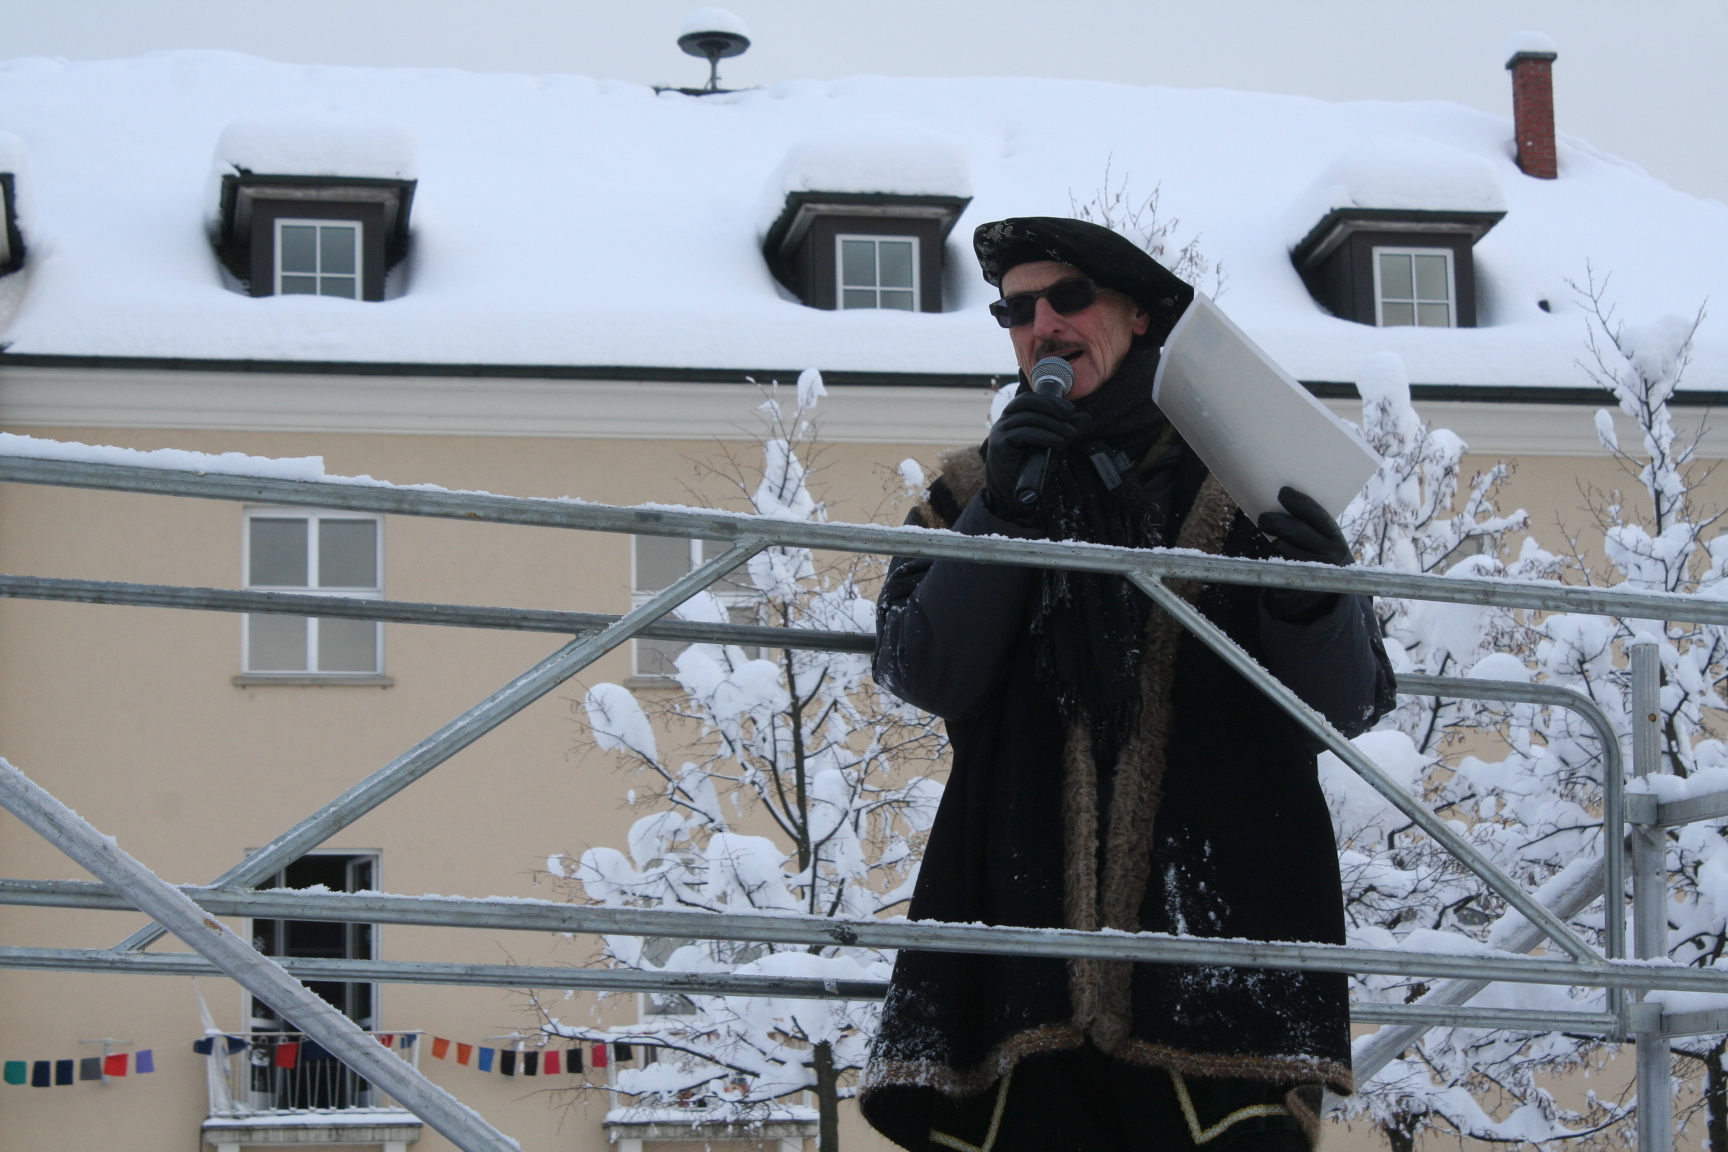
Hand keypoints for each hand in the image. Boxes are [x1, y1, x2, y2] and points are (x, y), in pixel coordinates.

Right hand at [983, 392, 1092, 520]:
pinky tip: (1058, 442)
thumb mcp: (1052, 446)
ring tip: (1070, 434)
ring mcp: (999, 433)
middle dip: (1052, 407)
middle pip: (1027, 403)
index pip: (1029, 399)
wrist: (1014, 496)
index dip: (1050, 401)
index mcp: (1013, 418)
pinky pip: (1024, 433)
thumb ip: (1065, 431)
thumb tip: (1086, 418)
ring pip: (1028, 418)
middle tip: (1070, 417)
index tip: (1070, 409)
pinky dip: (1044, 435)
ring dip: (1053, 424)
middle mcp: (1003, 422)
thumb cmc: (1031, 470)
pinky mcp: (999, 445)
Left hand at [1257, 486, 1351, 621]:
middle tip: (1263, 518)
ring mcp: (1316, 572)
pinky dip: (1273, 561)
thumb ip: (1311, 526)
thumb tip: (1282, 498)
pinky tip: (1277, 562)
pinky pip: (1277, 567)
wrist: (1325, 597)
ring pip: (1283, 547)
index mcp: (1336, 538)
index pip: (1317, 515)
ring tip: (1279, 544)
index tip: (1283, 492)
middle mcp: (1330, 555)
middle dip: (1275, 521)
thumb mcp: (1324, 541)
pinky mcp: (1299, 586)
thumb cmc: (1318, 559)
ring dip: (1276, 543)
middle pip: (1296, 530)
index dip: (1299, 502)